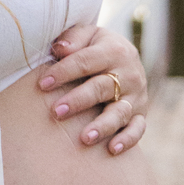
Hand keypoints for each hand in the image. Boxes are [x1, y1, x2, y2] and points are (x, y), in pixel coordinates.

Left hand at [38, 25, 146, 153]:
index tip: (43, 84)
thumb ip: (73, 38)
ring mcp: (136, 96)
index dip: (64, 72)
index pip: (86, 61)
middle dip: (79, 101)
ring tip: (85, 138)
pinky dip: (127, 140)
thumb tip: (60, 49)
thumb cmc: (95, 46)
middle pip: (102, 88)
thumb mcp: (87, 34)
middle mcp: (129, 74)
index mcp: (114, 50)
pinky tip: (111, 149)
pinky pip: (137, 129)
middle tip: (57, 112)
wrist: (125, 55)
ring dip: (102, 125)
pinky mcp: (140, 114)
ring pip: (120, 112)